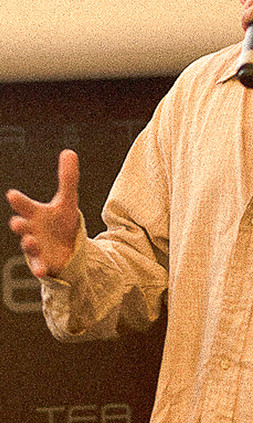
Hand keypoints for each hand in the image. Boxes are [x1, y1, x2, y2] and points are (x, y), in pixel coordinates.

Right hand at [6, 149, 79, 278]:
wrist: (67, 247)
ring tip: (30, 240)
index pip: (25, 205)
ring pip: (28, 246)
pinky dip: (39, 268)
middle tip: (17, 222)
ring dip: (28, 244)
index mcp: (35, 214)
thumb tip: (69, 151)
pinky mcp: (43, 263)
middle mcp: (31, 230)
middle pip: (22, 226)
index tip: (12, 195)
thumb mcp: (68, 200)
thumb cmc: (61, 222)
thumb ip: (68, 178)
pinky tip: (41, 270)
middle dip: (19, 224)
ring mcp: (35, 248)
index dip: (19, 200)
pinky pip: (38, 267)